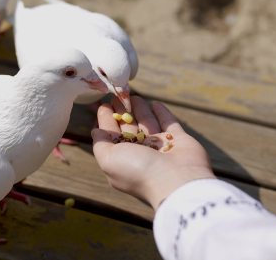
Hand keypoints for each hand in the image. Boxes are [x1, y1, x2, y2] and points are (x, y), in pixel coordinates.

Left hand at [91, 96, 214, 209]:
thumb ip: (100, 143)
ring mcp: (161, 147)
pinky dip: (162, 113)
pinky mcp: (180, 140)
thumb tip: (95, 131)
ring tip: (133, 96)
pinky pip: (169, 123)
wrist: (175, 179)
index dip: (106, 120)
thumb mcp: (108, 159)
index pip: (112, 136)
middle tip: (118, 95)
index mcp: (123, 158)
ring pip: (148, 123)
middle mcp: (141, 153)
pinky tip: (155, 103)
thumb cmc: (138, 170)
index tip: (103, 105)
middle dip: (122, 112)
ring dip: (141, 110)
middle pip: (129, 128)